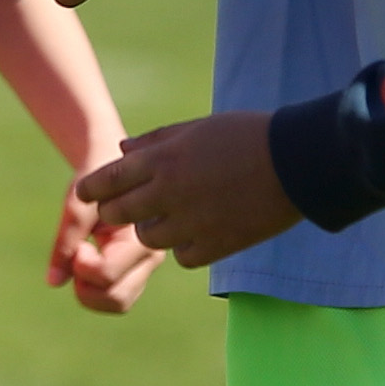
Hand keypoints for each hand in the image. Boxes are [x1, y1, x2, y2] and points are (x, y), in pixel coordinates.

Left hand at [47, 178, 158, 313]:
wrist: (123, 167)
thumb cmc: (99, 177)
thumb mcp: (79, 201)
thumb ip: (66, 238)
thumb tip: (53, 282)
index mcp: (142, 233)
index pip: (107, 275)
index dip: (81, 265)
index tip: (79, 241)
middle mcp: (152, 255)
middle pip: (116, 300)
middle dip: (86, 284)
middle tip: (80, 252)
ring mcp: (148, 266)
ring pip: (118, 303)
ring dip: (92, 288)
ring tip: (86, 255)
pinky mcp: (140, 270)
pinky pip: (118, 297)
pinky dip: (97, 287)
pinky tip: (94, 257)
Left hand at [78, 112, 299, 267]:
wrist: (298, 162)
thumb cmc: (249, 135)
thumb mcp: (198, 128)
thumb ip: (156, 140)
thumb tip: (122, 148)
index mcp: (163, 158)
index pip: (107, 178)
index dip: (91, 188)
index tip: (86, 193)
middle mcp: (169, 192)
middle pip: (117, 213)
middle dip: (114, 211)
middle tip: (122, 209)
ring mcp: (190, 222)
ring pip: (147, 238)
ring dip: (151, 229)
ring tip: (167, 218)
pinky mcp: (214, 246)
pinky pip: (180, 256)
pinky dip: (183, 247)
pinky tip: (196, 233)